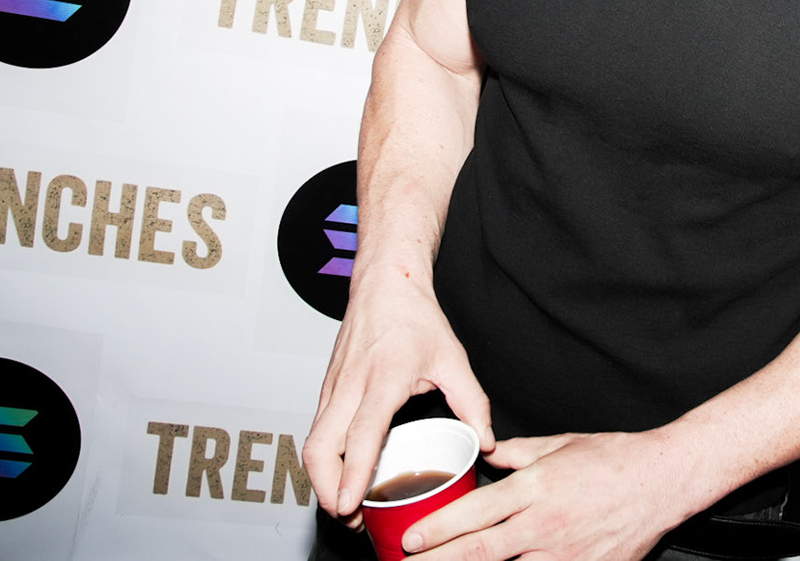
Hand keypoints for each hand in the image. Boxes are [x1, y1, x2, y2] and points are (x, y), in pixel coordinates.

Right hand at [303, 271, 496, 519]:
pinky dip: (323, 461)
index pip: (361, 434)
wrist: (384, 283)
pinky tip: (341, 476)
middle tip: (349, 517)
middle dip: (326, 491)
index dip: (353, 474)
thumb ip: (472, 402)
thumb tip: (487, 442)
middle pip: (320, 448)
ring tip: (347, 506)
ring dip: (321, 480)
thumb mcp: (453, 358)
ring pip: (312, 443)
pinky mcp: (326, 390)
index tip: (349, 505)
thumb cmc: (415, 317)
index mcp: (383, 378)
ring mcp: (333, 388)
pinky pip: (316, 432)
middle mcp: (351, 385)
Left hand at [400, 430, 687, 560]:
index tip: (411, 539)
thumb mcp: (562, 443)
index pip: (477, 512)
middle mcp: (546, 523)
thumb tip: (486, 451)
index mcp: (538, 486)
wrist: (665, 480)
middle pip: (481, 551)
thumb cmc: (616, 458)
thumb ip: (519, 452)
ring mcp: (565, 553)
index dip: (439, 529)